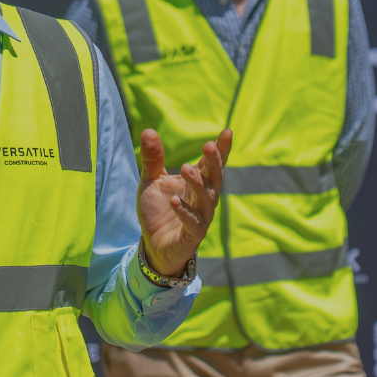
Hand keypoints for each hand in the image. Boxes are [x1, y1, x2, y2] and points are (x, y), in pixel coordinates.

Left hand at [137, 127, 231, 277]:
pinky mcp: (192, 235)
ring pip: (207, 199)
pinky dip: (184, 211)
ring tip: (185, 169)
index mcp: (198, 182)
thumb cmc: (158, 210)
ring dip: (198, 183)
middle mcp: (204, 198)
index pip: (213, 164)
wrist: (153, 245)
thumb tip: (149, 130)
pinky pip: (193, 222)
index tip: (227, 132)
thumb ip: (153, 159)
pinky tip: (174, 200)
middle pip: (215, 178)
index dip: (222, 149)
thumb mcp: (151, 181)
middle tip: (208, 146)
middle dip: (214, 162)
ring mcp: (201, 217)